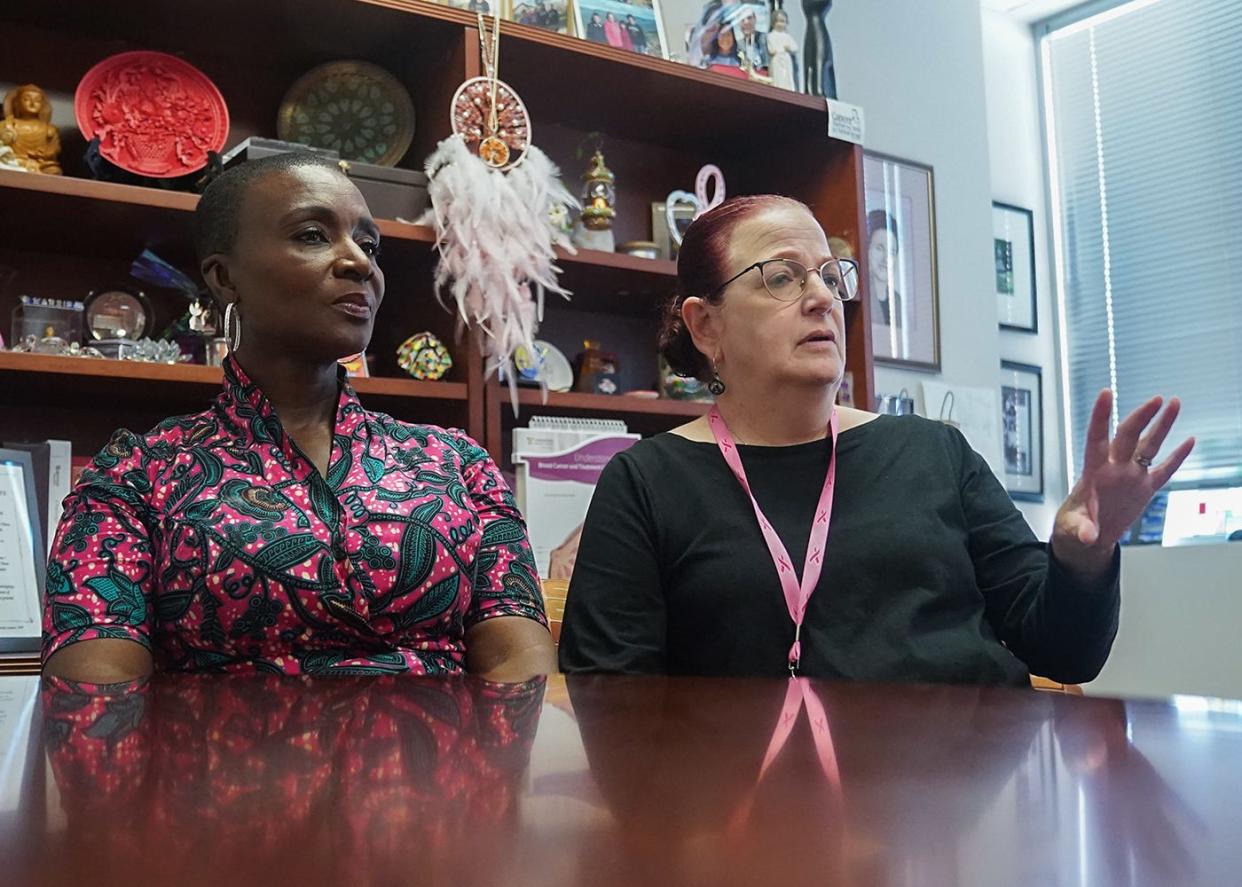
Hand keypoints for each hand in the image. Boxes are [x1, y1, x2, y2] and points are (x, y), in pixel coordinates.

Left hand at [1051, 390, 1194, 579]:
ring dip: (1162, 425)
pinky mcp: (1144, 489)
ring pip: (1149, 445)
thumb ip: (1082, 529)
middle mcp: (1114, 468)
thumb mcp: (1073, 529)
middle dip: (1141, 417)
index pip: (1096, 437)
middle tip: (1156, 399)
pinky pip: (1164, 470)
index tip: (1105, 393)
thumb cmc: (1074, 526)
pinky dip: (1177, 457)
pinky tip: (1189, 440)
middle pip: (1128, 436)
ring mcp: (1131, 476)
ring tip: (1174, 402)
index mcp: (1093, 472)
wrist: (1086, 537)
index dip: (1100, 416)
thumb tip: (1088, 537)